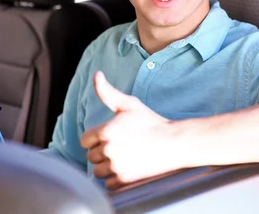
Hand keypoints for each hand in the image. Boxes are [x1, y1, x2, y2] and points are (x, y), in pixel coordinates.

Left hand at [80, 71, 178, 189]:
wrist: (173, 142)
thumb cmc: (150, 122)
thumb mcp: (129, 104)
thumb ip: (107, 92)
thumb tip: (96, 74)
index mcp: (105, 131)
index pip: (85, 141)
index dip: (96, 138)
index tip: (110, 136)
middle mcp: (108, 150)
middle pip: (90, 156)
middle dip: (102, 152)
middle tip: (121, 145)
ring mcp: (115, 167)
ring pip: (97, 171)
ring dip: (107, 166)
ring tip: (124, 157)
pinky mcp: (123, 180)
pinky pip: (108, 183)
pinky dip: (115, 178)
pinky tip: (128, 167)